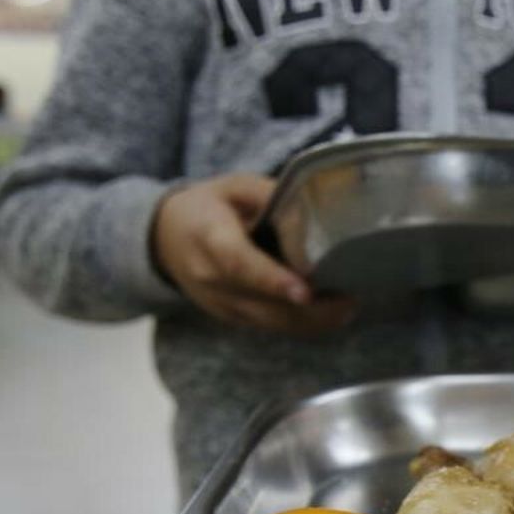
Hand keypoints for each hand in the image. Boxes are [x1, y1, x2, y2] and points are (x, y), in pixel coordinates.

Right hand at [152, 174, 354, 334]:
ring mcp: (220, 304)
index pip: (239, 264)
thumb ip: (270, 194)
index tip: (305, 292)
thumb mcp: (234, 186)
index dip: (272, 280)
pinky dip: (300, 323)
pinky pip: (269, 326)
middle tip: (349, 301)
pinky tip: (329, 313)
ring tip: (348, 307)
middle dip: (309, 310)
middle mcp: (211, 279)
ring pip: (269, 323)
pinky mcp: (231, 318)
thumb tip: (312, 207)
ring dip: (311, 321)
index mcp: (209, 238)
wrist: (164, 239)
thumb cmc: (208, 207)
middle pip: (262, 305)